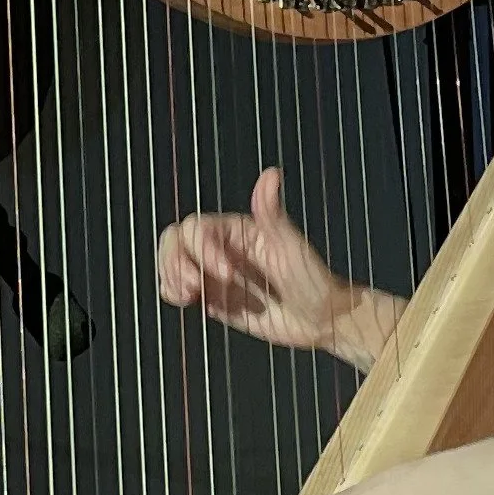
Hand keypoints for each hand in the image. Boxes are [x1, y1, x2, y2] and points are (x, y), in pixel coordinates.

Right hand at [158, 166, 347, 352]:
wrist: (321, 319)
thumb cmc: (312, 279)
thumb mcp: (291, 246)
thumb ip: (271, 213)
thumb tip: (270, 175)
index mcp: (237, 230)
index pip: (198, 228)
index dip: (203, 249)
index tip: (227, 274)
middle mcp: (221, 248)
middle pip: (176, 241)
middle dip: (177, 262)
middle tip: (196, 287)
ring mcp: (215, 273)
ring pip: (173, 263)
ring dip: (172, 276)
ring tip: (190, 296)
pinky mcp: (213, 298)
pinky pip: (178, 289)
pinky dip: (173, 292)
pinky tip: (188, 301)